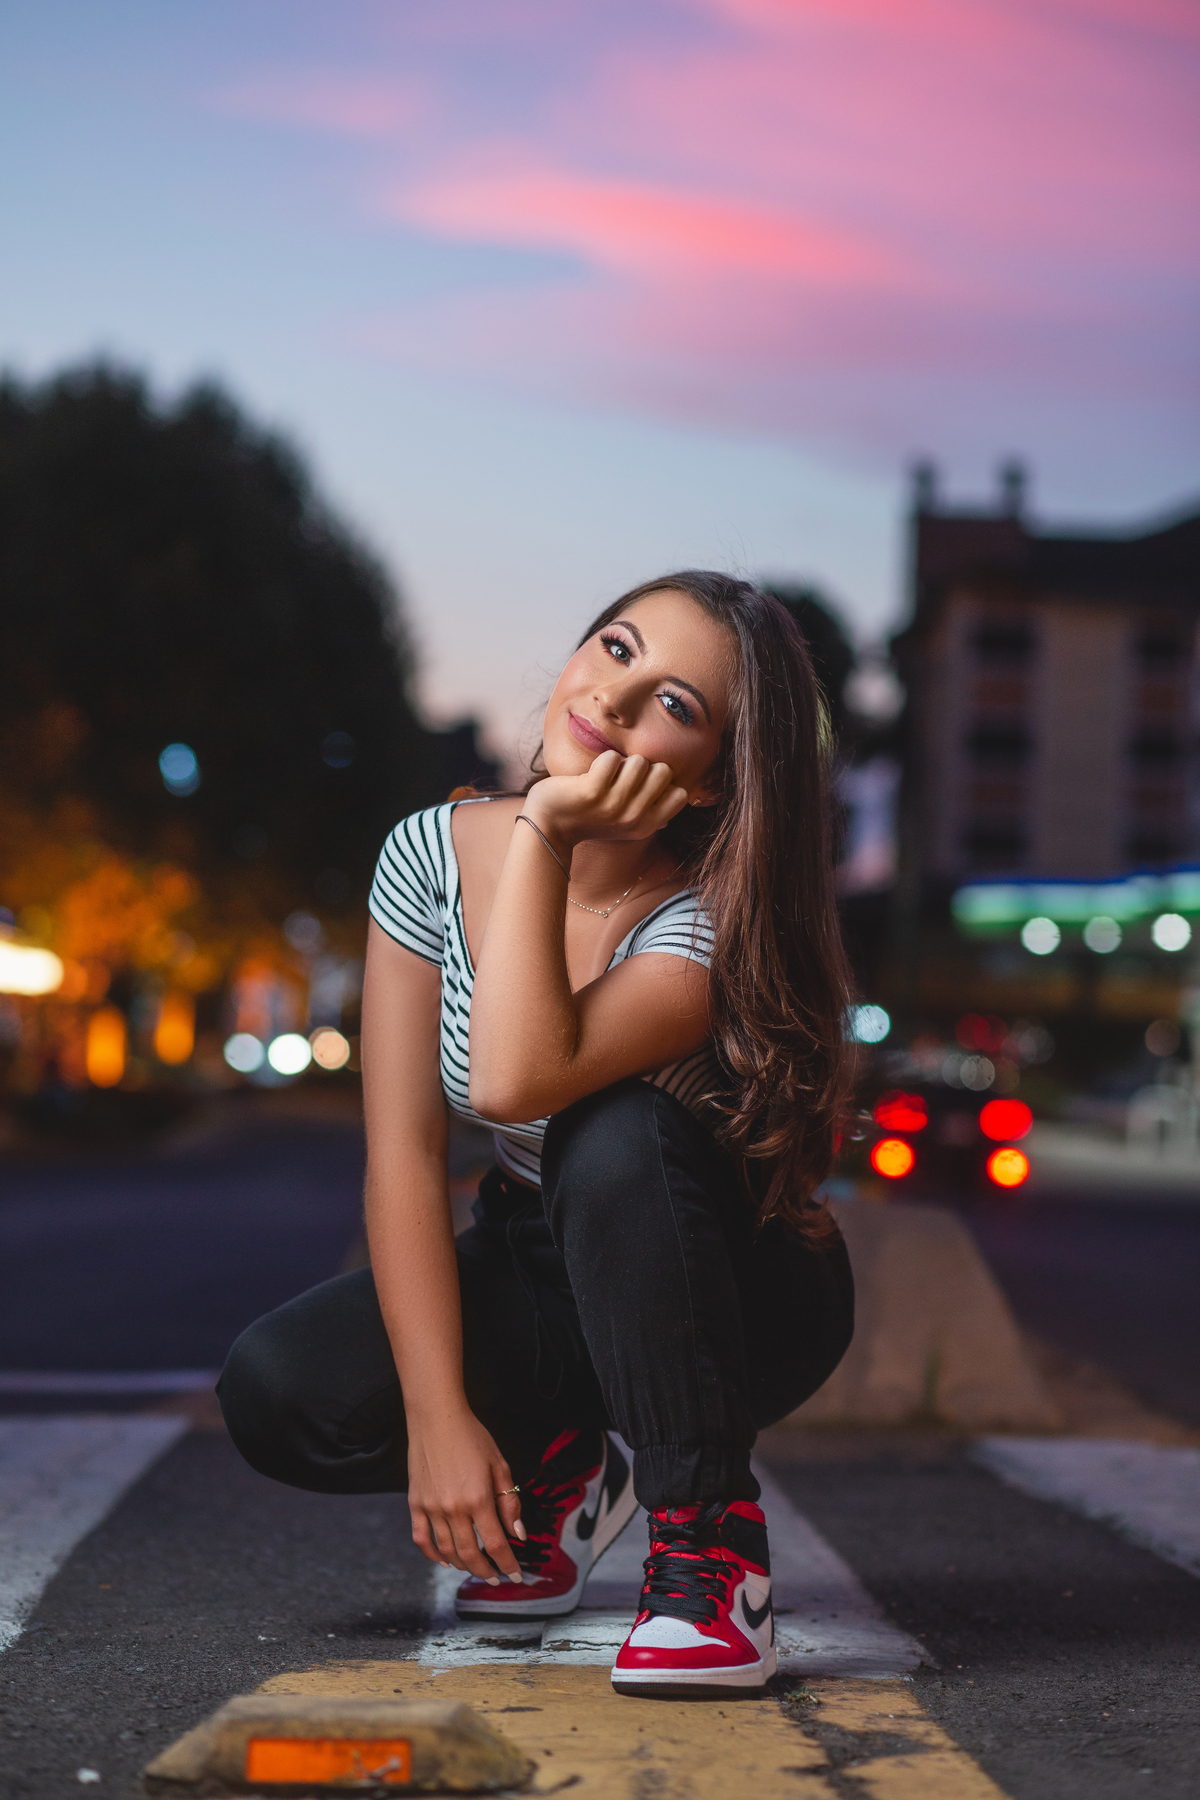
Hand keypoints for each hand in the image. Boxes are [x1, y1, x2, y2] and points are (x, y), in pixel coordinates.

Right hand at [406, 1407, 525, 1582]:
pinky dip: (432, 1555)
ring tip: (474, 1569)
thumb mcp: (499, 1465)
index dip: (507, 1564)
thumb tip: (518, 1533)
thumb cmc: (472, 1437)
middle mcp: (453, 1509)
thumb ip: (509, 1502)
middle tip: (495, 1577)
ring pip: (446, 1551)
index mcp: (478, 1499)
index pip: (495, 1544)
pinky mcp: (415, 1504)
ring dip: (462, 1566)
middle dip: (485, 1571)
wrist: (437, 1417)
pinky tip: (444, 1560)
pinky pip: (421, 1539)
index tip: (516, 1575)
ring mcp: (431, 1508)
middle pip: (470, 1555)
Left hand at [526, 750, 687, 849]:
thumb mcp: (627, 824)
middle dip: (643, 767)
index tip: (641, 788)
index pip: (680, 794)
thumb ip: (653, 813)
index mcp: (645, 826)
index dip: (662, 783)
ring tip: (605, 776)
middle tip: (621, 779)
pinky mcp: (592, 792)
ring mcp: (613, 806)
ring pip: (639, 761)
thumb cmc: (589, 818)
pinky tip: (590, 774)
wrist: (549, 826)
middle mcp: (633, 819)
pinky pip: (612, 758)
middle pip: (663, 771)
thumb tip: (680, 796)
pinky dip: (602, 759)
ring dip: (622, 761)